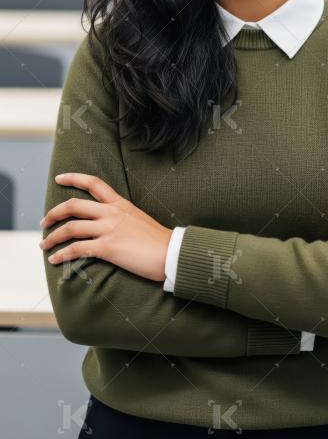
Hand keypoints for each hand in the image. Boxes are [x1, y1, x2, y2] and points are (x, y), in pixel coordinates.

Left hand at [40, 173, 172, 281]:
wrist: (171, 253)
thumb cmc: (158, 241)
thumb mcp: (139, 219)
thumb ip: (122, 217)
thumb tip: (109, 224)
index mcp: (120, 203)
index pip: (93, 183)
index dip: (73, 178)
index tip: (59, 178)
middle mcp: (111, 213)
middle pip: (73, 206)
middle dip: (54, 214)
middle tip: (45, 222)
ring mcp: (108, 229)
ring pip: (71, 228)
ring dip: (53, 238)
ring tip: (44, 246)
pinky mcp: (107, 247)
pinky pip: (77, 249)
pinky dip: (62, 254)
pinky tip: (55, 260)